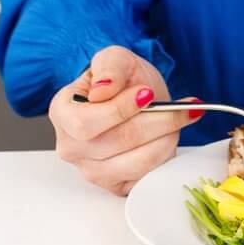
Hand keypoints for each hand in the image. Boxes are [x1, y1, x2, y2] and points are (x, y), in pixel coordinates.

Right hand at [48, 44, 199, 197]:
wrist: (136, 97)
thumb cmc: (121, 80)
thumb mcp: (116, 58)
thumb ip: (109, 67)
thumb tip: (102, 90)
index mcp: (62, 113)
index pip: (86, 123)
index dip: (119, 110)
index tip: (147, 93)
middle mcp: (72, 147)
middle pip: (116, 143)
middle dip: (155, 123)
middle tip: (181, 107)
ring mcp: (92, 171)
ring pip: (136, 162)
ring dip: (166, 137)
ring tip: (181, 117)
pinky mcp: (116, 185)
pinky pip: (146, 176)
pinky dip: (166, 154)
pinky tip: (173, 134)